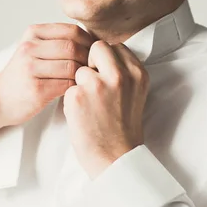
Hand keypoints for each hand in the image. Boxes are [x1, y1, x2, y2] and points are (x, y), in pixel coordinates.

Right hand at [0, 23, 96, 127]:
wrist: (0, 98)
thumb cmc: (26, 74)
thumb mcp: (35, 49)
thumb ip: (59, 40)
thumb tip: (95, 39)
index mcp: (33, 33)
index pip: (72, 31)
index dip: (90, 42)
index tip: (95, 54)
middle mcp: (29, 47)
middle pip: (73, 48)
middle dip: (88, 59)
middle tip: (94, 69)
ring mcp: (30, 68)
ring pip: (72, 66)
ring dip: (84, 74)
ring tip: (86, 80)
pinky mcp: (36, 89)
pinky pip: (67, 84)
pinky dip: (76, 87)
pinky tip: (76, 90)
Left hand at [63, 40, 149, 178]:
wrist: (116, 158)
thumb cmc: (123, 128)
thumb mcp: (135, 94)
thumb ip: (124, 72)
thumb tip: (102, 53)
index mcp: (137, 73)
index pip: (115, 47)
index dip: (106, 61)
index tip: (106, 77)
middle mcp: (120, 76)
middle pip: (97, 47)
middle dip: (92, 63)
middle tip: (94, 86)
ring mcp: (97, 85)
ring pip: (80, 68)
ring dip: (80, 84)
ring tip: (90, 106)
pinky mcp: (77, 96)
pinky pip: (68, 87)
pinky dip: (72, 101)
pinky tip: (83, 116)